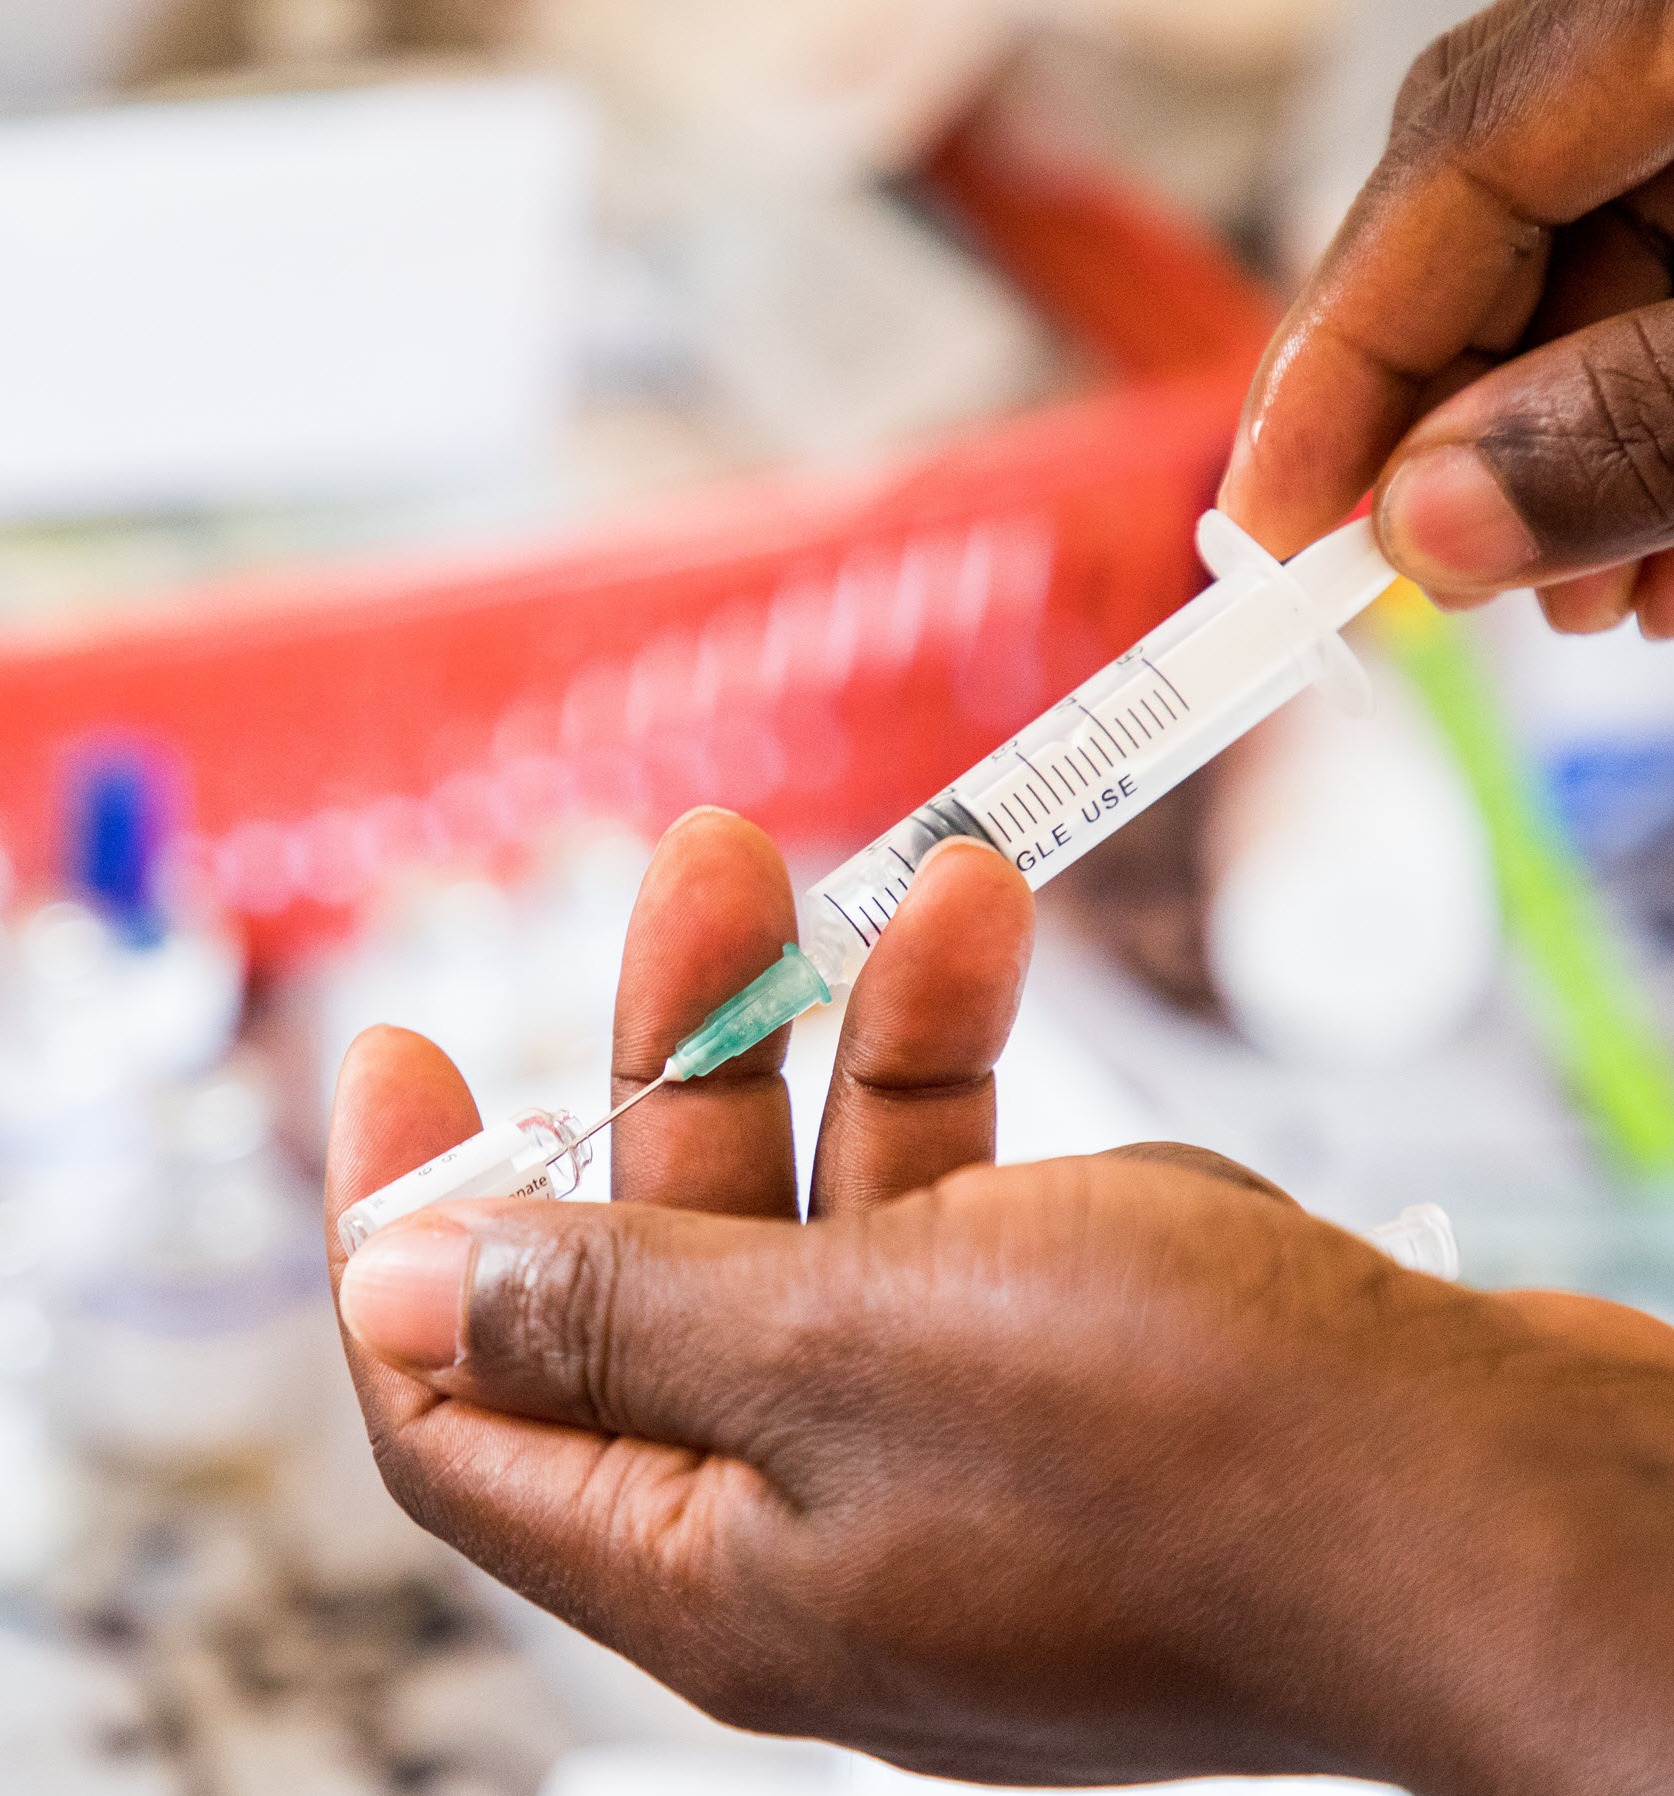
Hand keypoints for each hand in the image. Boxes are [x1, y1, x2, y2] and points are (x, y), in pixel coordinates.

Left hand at [325, 811, 1673, 1790]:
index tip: (389, 1051)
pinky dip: (961, 1065)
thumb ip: (612, 1314)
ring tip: (912, 872)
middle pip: (663, 1262)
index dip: (406, 1231)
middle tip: (700, 862)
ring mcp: (947, 1436)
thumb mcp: (848, 1349)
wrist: (1493, 1501)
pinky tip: (989, 940)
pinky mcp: (1060, 1366)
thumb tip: (398, 1288)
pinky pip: (958, 1199)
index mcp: (719, 1560)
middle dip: (677, 1050)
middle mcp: (815, 1510)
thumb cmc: (1197, 1452)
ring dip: (847, 1024)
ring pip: (829, 1202)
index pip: (467, 1411)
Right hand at [1221, 0, 1673, 636]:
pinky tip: (1664, 530)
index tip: (1266, 533)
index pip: (1445, 169)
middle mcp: (1670, 34)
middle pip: (1498, 233)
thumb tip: (1430, 522)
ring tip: (1607, 593)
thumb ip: (1624, 424)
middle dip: (1470, 438)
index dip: (1334, 367)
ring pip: (1588, 273)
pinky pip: (1661, 275)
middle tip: (1460, 582)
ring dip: (1571, 454)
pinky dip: (1646, 413)